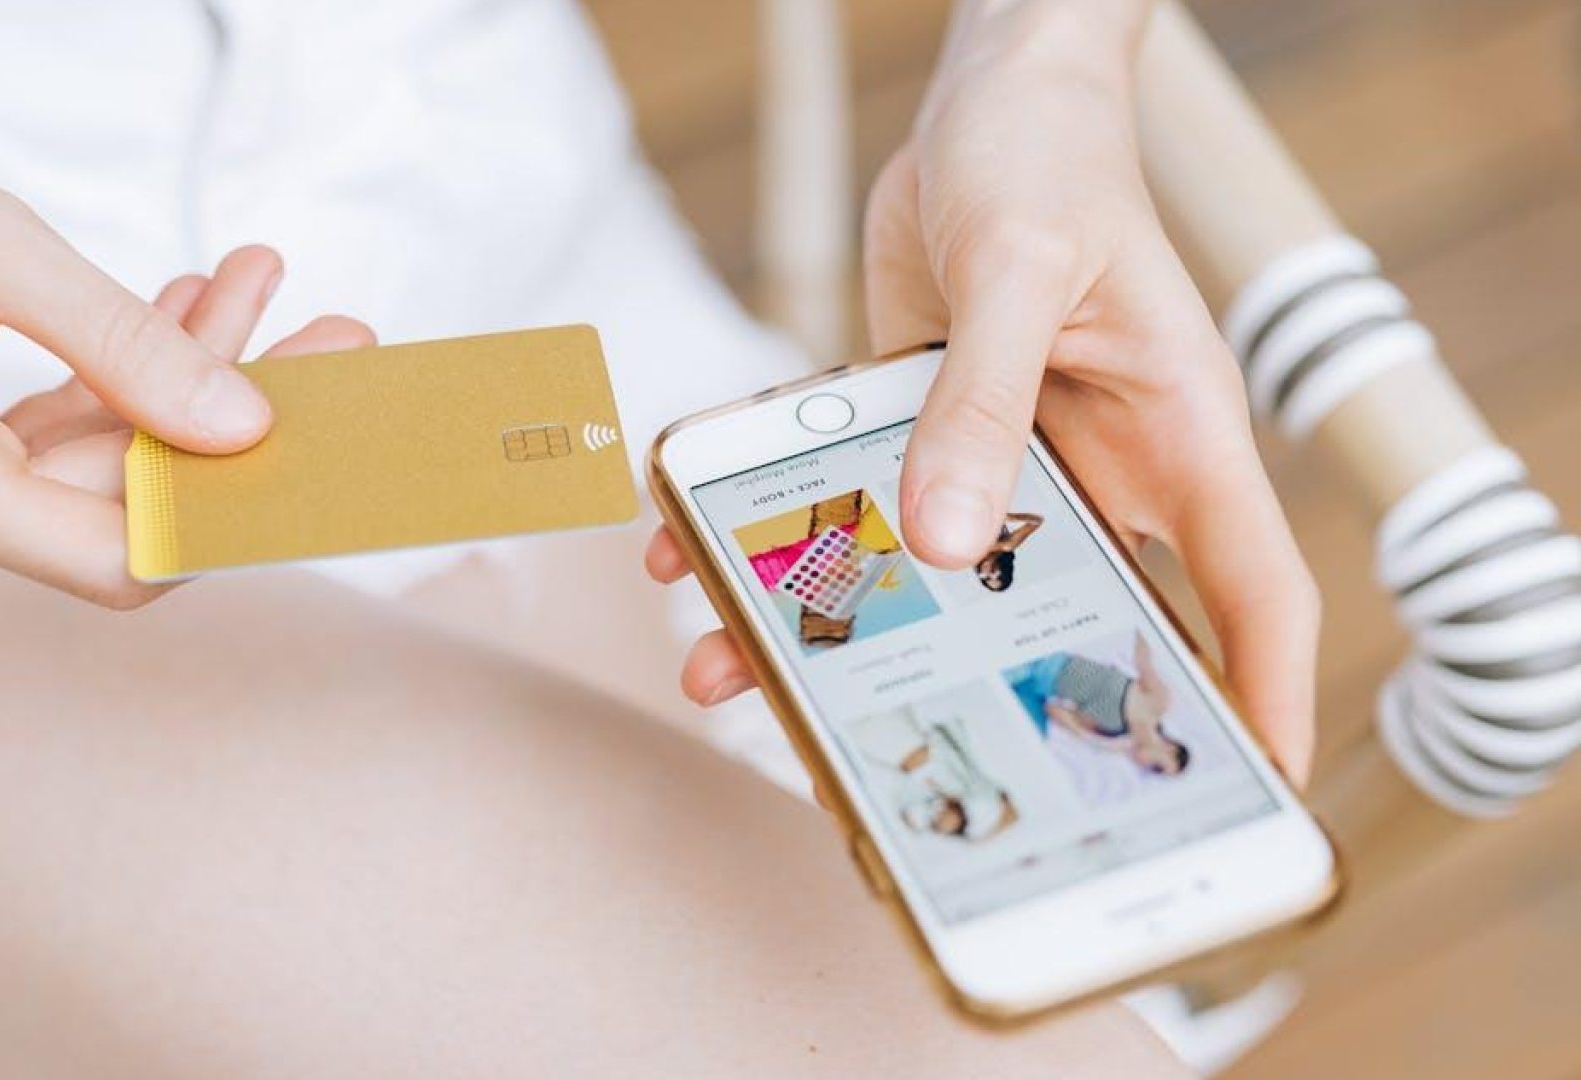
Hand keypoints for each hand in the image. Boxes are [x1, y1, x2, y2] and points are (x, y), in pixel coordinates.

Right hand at [0, 48, 365, 606]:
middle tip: (333, 336)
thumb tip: (248, 430)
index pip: (117, 556)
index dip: (232, 512)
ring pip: (91, 467)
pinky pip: (44, 440)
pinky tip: (185, 307)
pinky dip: (114, 382)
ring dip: (178, 383)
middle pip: (115, 506)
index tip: (328, 442)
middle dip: (225, 418)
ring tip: (256, 286)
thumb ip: (129, 347)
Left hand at [646, 3, 1318, 780]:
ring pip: (932, 577)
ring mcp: (1007, 457)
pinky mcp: (923, 431)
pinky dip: (778, 533)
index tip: (1245, 794)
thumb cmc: (1047, 155)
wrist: (985, 97)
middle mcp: (1098, 467)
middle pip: (1063, 616)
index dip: (1256, 701)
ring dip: (834, 626)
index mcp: (1176, 438)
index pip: (1251, 595)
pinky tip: (692, 552)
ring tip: (733, 671)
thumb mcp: (1018, 267)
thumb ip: (983, 402)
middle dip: (985, 694)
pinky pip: (853, 504)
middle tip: (900, 763)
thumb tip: (948, 540)